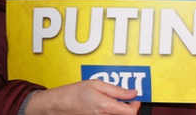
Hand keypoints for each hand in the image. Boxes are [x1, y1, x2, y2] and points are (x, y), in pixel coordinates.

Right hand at [25, 80, 140, 114]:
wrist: (59, 104)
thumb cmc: (74, 93)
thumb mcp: (97, 84)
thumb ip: (117, 90)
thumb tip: (132, 92)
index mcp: (105, 106)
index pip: (130, 112)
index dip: (136, 104)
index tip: (135, 97)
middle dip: (128, 106)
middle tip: (126, 97)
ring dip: (119, 109)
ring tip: (112, 99)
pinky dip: (111, 111)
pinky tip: (105, 105)